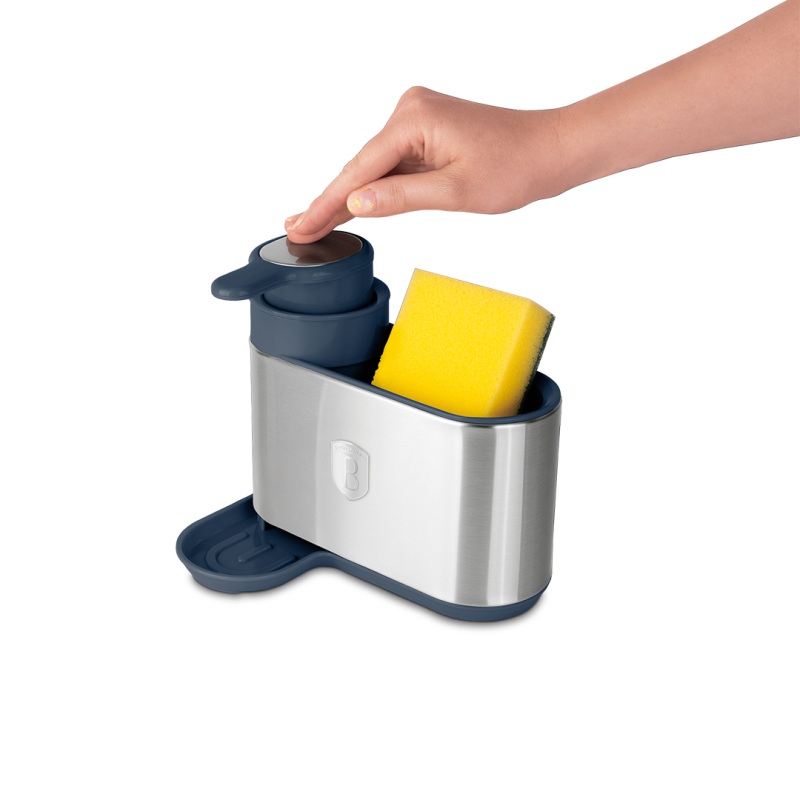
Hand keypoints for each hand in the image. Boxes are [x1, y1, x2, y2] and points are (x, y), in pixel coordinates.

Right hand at [284, 87, 569, 242]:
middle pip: (360, 166)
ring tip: (314, 223)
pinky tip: (352, 207)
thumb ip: (401, 198)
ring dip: (349, 197)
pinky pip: (392, 164)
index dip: (327, 204)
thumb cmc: (515, 167)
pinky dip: (375, 188)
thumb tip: (356, 204)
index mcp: (414, 119)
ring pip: (374, 168)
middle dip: (330, 202)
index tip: (301, 225)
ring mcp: (417, 119)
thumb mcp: (454, 191)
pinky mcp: (426, 131)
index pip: (359, 170)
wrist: (549, 150)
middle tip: (298, 229)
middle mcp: (410, 110)